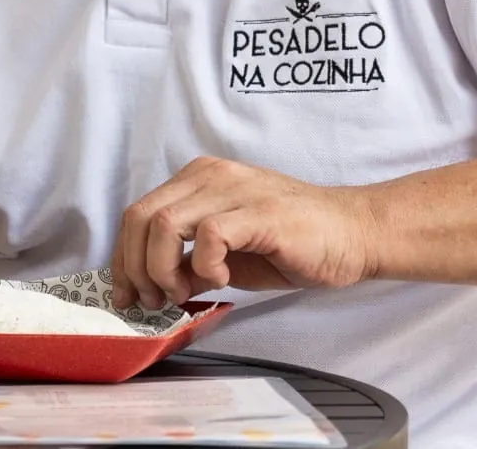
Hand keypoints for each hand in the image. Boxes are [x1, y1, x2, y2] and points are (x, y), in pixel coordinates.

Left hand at [109, 157, 376, 309]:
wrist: (352, 234)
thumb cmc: (292, 243)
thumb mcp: (226, 249)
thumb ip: (188, 256)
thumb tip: (153, 283)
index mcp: (198, 179)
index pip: (138, 214)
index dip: (124, 258)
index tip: (129, 294)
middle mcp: (210, 176)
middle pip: (141, 217)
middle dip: (136, 268)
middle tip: (154, 301)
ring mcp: (234, 190)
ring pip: (164, 224)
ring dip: (163, 270)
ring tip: (186, 292)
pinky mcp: (259, 212)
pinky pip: (208, 236)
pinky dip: (204, 266)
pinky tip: (222, 279)